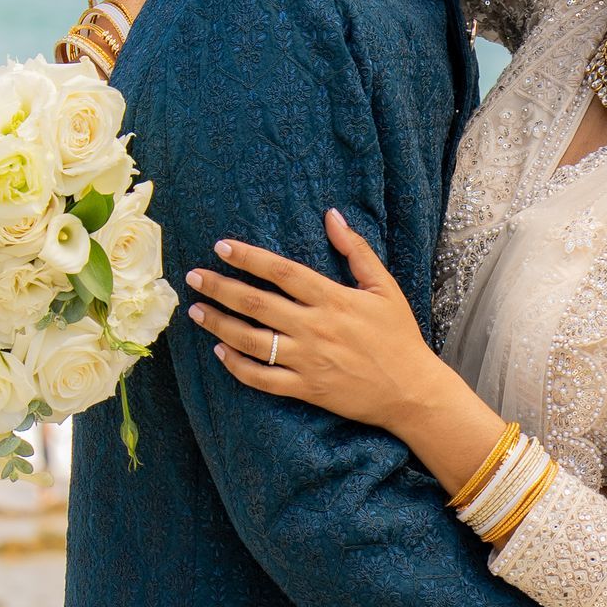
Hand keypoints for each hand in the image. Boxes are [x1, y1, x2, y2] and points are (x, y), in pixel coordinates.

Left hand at [188, 213, 433, 428]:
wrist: (412, 390)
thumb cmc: (399, 336)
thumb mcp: (384, 288)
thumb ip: (357, 251)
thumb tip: (332, 216)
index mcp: (333, 299)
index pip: (282, 272)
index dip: (249, 257)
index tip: (222, 247)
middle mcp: (315, 328)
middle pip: (256, 303)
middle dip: (220, 288)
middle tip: (193, 277)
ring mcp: (308, 360)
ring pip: (251, 340)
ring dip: (219, 324)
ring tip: (196, 311)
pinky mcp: (306, 388)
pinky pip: (262, 378)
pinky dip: (238, 366)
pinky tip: (221, 352)